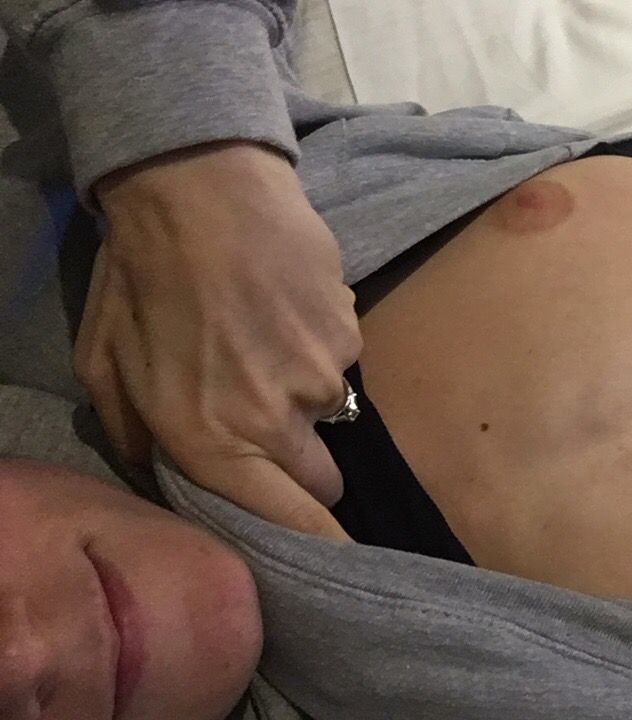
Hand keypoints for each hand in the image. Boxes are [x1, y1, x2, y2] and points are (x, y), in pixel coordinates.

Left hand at [76, 141, 359, 539]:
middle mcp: (277, 421)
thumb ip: (133, 437)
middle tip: (263, 414)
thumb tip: (163, 473)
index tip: (327, 553)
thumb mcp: (103, 365)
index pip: (291, 523)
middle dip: (301, 462)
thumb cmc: (140, 280)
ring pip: (330, 411)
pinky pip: (341, 359)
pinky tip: (282, 306)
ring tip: (262, 337)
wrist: (199, 188)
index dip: (316, 544)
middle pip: (321, 479)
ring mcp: (323, 375)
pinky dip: (317, 345)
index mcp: (212, 441)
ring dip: (303, 392)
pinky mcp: (350, 331)